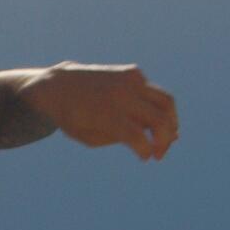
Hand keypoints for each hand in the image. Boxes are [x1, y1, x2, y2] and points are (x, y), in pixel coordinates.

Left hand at [22, 63, 178, 161]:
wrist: (58, 86)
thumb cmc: (74, 118)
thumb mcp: (92, 137)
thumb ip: (125, 139)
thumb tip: (163, 137)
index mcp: (106, 114)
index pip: (139, 137)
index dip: (147, 151)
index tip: (145, 158)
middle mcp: (120, 94)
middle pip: (160, 120)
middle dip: (165, 141)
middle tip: (159, 154)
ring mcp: (129, 80)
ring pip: (166, 101)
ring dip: (171, 122)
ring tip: (164, 137)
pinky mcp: (132, 72)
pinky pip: (152, 92)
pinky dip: (154, 106)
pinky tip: (143, 117)